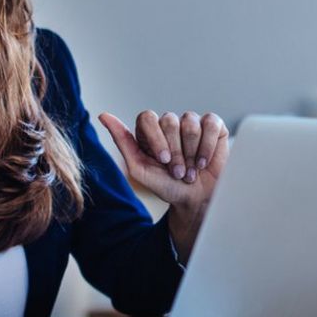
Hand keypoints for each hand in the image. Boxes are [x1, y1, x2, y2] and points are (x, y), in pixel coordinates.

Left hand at [99, 111, 229, 261]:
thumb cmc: (167, 186)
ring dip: (191, 153)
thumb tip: (103, 115)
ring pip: (189, 122)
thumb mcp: (140, 169)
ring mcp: (192, 122)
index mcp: (149, 131)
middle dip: (175, 152)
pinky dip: (207, 146)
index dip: (156, 138)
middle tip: (178, 172)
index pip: (147, 117)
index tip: (163, 161)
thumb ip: (122, 141)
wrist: (195, 201)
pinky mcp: (213, 126)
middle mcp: (170, 123)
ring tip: (192, 170)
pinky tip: (204, 162)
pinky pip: (210, 123)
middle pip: (169, 121)